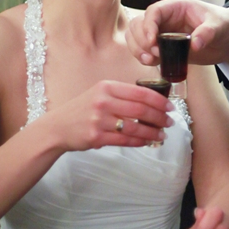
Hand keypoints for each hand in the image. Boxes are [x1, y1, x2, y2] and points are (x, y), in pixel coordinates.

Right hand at [57, 80, 171, 151]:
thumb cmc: (82, 109)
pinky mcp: (96, 137)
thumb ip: (121, 95)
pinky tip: (147, 142)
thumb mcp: (99, 93)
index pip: (140, 92)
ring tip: (162, 135)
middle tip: (169, 122)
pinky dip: (139, 142)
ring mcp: (99, 120)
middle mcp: (103, 102)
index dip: (159, 100)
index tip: (170, 106)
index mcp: (107, 87)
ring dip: (152, 132)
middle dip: (159, 117)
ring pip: (135, 127)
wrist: (58, 127)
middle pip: (140, 110)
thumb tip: (151, 102)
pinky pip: (125, 140)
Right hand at [125, 0, 228, 66]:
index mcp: (176, 7)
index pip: (154, 11)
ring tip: (150, 60)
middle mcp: (165, 19)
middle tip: (154, 53)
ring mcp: (162, 34)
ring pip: (137, 37)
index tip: (152, 41)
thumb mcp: (220, 26)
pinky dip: (143, 57)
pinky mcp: (164, 48)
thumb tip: (195, 43)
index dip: (149, 25)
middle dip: (141, 39)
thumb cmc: (225, 25)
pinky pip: (146, 51)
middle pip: (139, 24)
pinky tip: (152, 63)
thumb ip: (208, 32)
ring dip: (138, 48)